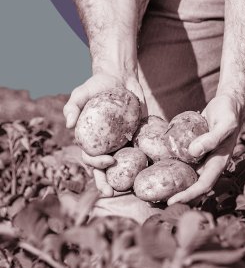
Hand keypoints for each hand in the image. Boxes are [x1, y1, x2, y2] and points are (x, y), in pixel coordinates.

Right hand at [64, 72, 145, 196]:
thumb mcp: (81, 94)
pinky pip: (142, 150)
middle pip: (105, 168)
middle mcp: (106, 144)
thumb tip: (69, 124)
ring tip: (131, 190)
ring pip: (123, 165)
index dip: (97, 164)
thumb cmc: (95, 86)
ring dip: (125, 179)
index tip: (109, 162)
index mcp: (91, 139)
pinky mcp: (138, 135)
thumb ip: (72, 107)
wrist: (119, 77)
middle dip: (107, 182)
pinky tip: (150, 171)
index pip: (90, 158)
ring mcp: (123, 141)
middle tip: (113, 192)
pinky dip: (144, 161)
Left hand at [167, 95, 241, 204]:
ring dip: (173, 184)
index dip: (189, 195)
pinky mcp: (194, 150)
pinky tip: (157, 167)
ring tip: (154, 190)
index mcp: (219, 162)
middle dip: (178, 196)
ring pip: (187, 176)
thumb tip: (193, 152)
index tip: (172, 202)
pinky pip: (182, 161)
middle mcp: (209, 164)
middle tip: (157, 201)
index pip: (204, 185)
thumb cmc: (229, 114)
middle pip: (193, 186)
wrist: (228, 104)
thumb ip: (212, 138)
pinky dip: (172, 166)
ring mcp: (201, 158)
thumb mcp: (225, 124)